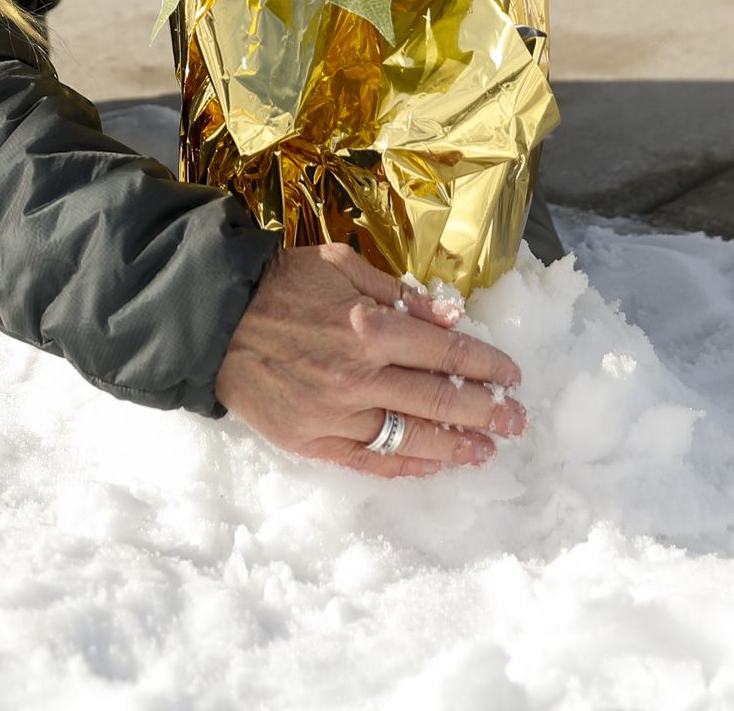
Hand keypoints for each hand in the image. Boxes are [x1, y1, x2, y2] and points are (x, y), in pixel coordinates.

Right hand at [214, 243, 526, 476]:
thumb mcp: (341, 266)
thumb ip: (399, 294)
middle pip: (440, 402)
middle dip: (488, 413)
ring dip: (457, 447)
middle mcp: (358, 377)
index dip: (487, 368)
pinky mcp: (312, 442)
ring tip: (485, 450)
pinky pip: (370, 462)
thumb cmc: (282, 286)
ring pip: (411, 439)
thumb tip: (451, 317)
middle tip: (517, 421)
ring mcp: (335, 415)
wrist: (216, 321)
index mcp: (369, 328)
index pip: (447, 356)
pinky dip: (406, 466)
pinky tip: (432, 464)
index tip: (513, 377)